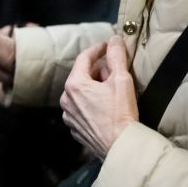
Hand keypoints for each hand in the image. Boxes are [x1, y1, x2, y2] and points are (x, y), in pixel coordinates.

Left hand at [60, 37, 138, 158]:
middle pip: (83, 75)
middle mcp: (66, 100)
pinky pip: (82, 109)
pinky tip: (108, 108)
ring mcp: (69, 116)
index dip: (98, 49)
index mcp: (75, 85)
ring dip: (96, 88)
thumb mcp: (121, 79)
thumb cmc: (120, 113)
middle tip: (117, 73)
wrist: (120, 146)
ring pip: (82, 93)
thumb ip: (116, 56)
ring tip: (114, 93)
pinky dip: (93, 104)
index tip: (108, 46)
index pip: (84, 58)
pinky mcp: (75, 129)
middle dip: (99, 71)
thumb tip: (114, 40)